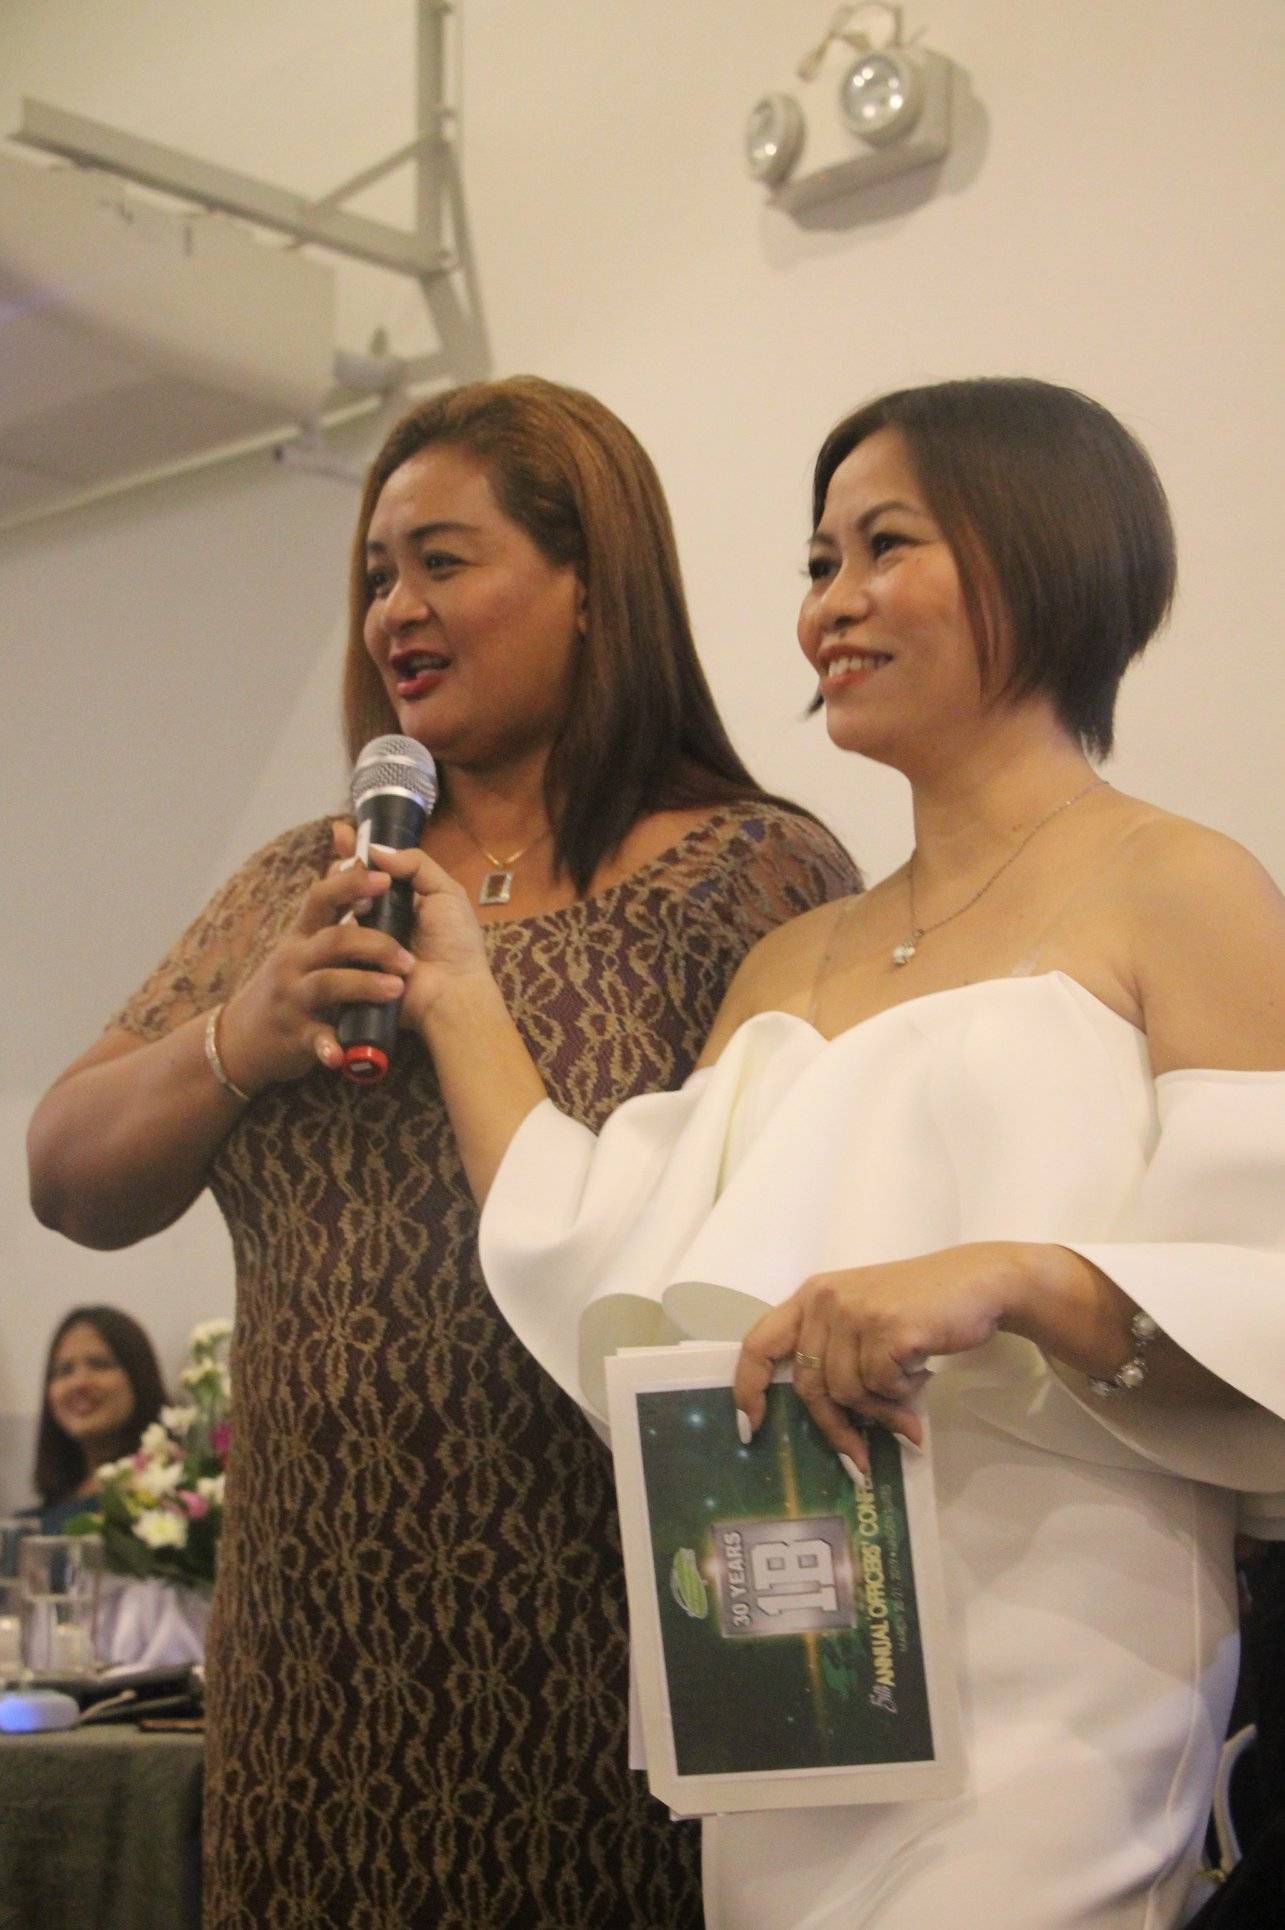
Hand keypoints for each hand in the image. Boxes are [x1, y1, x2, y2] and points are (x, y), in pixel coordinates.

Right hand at [216, 843, 415, 1088]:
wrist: (244, 1041)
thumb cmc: (288, 982)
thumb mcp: (304, 940)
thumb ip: (335, 896)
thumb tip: (356, 845)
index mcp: (305, 934)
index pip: (323, 896)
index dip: (351, 883)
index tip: (380, 876)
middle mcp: (296, 960)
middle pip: (334, 939)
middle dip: (373, 942)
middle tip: (406, 954)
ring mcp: (294, 998)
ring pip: (328, 983)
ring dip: (364, 984)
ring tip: (396, 988)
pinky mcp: (295, 1035)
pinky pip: (314, 1039)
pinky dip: (328, 1046)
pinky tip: (343, 1054)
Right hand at [334, 824, 493, 1031]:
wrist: (452, 990)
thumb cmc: (455, 944)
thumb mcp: (446, 893)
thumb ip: (416, 864)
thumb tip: (375, 848)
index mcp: (395, 900)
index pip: (365, 870)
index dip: (352, 851)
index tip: (342, 833)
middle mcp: (372, 919)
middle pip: (341, 887)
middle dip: (346, 873)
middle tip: (356, 870)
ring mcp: (357, 944)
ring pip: (333, 911)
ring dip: (348, 900)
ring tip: (367, 904)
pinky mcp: (347, 967)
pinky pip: (330, 942)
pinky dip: (339, 929)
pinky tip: (352, 922)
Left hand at [733, 1243, 1025, 1476]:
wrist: (978, 1283)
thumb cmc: (922, 1306)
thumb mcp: (866, 1319)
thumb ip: (840, 1357)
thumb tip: (835, 1425)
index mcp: (813, 1296)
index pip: (759, 1344)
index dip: (749, 1388)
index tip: (750, 1425)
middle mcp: (826, 1300)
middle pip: (810, 1385)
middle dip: (835, 1428)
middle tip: (859, 1459)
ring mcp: (856, 1311)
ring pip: (848, 1392)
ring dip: (880, 1409)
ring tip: (909, 1396)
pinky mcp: (886, 1328)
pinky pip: (881, 1386)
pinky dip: (902, 1393)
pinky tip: (921, 1372)